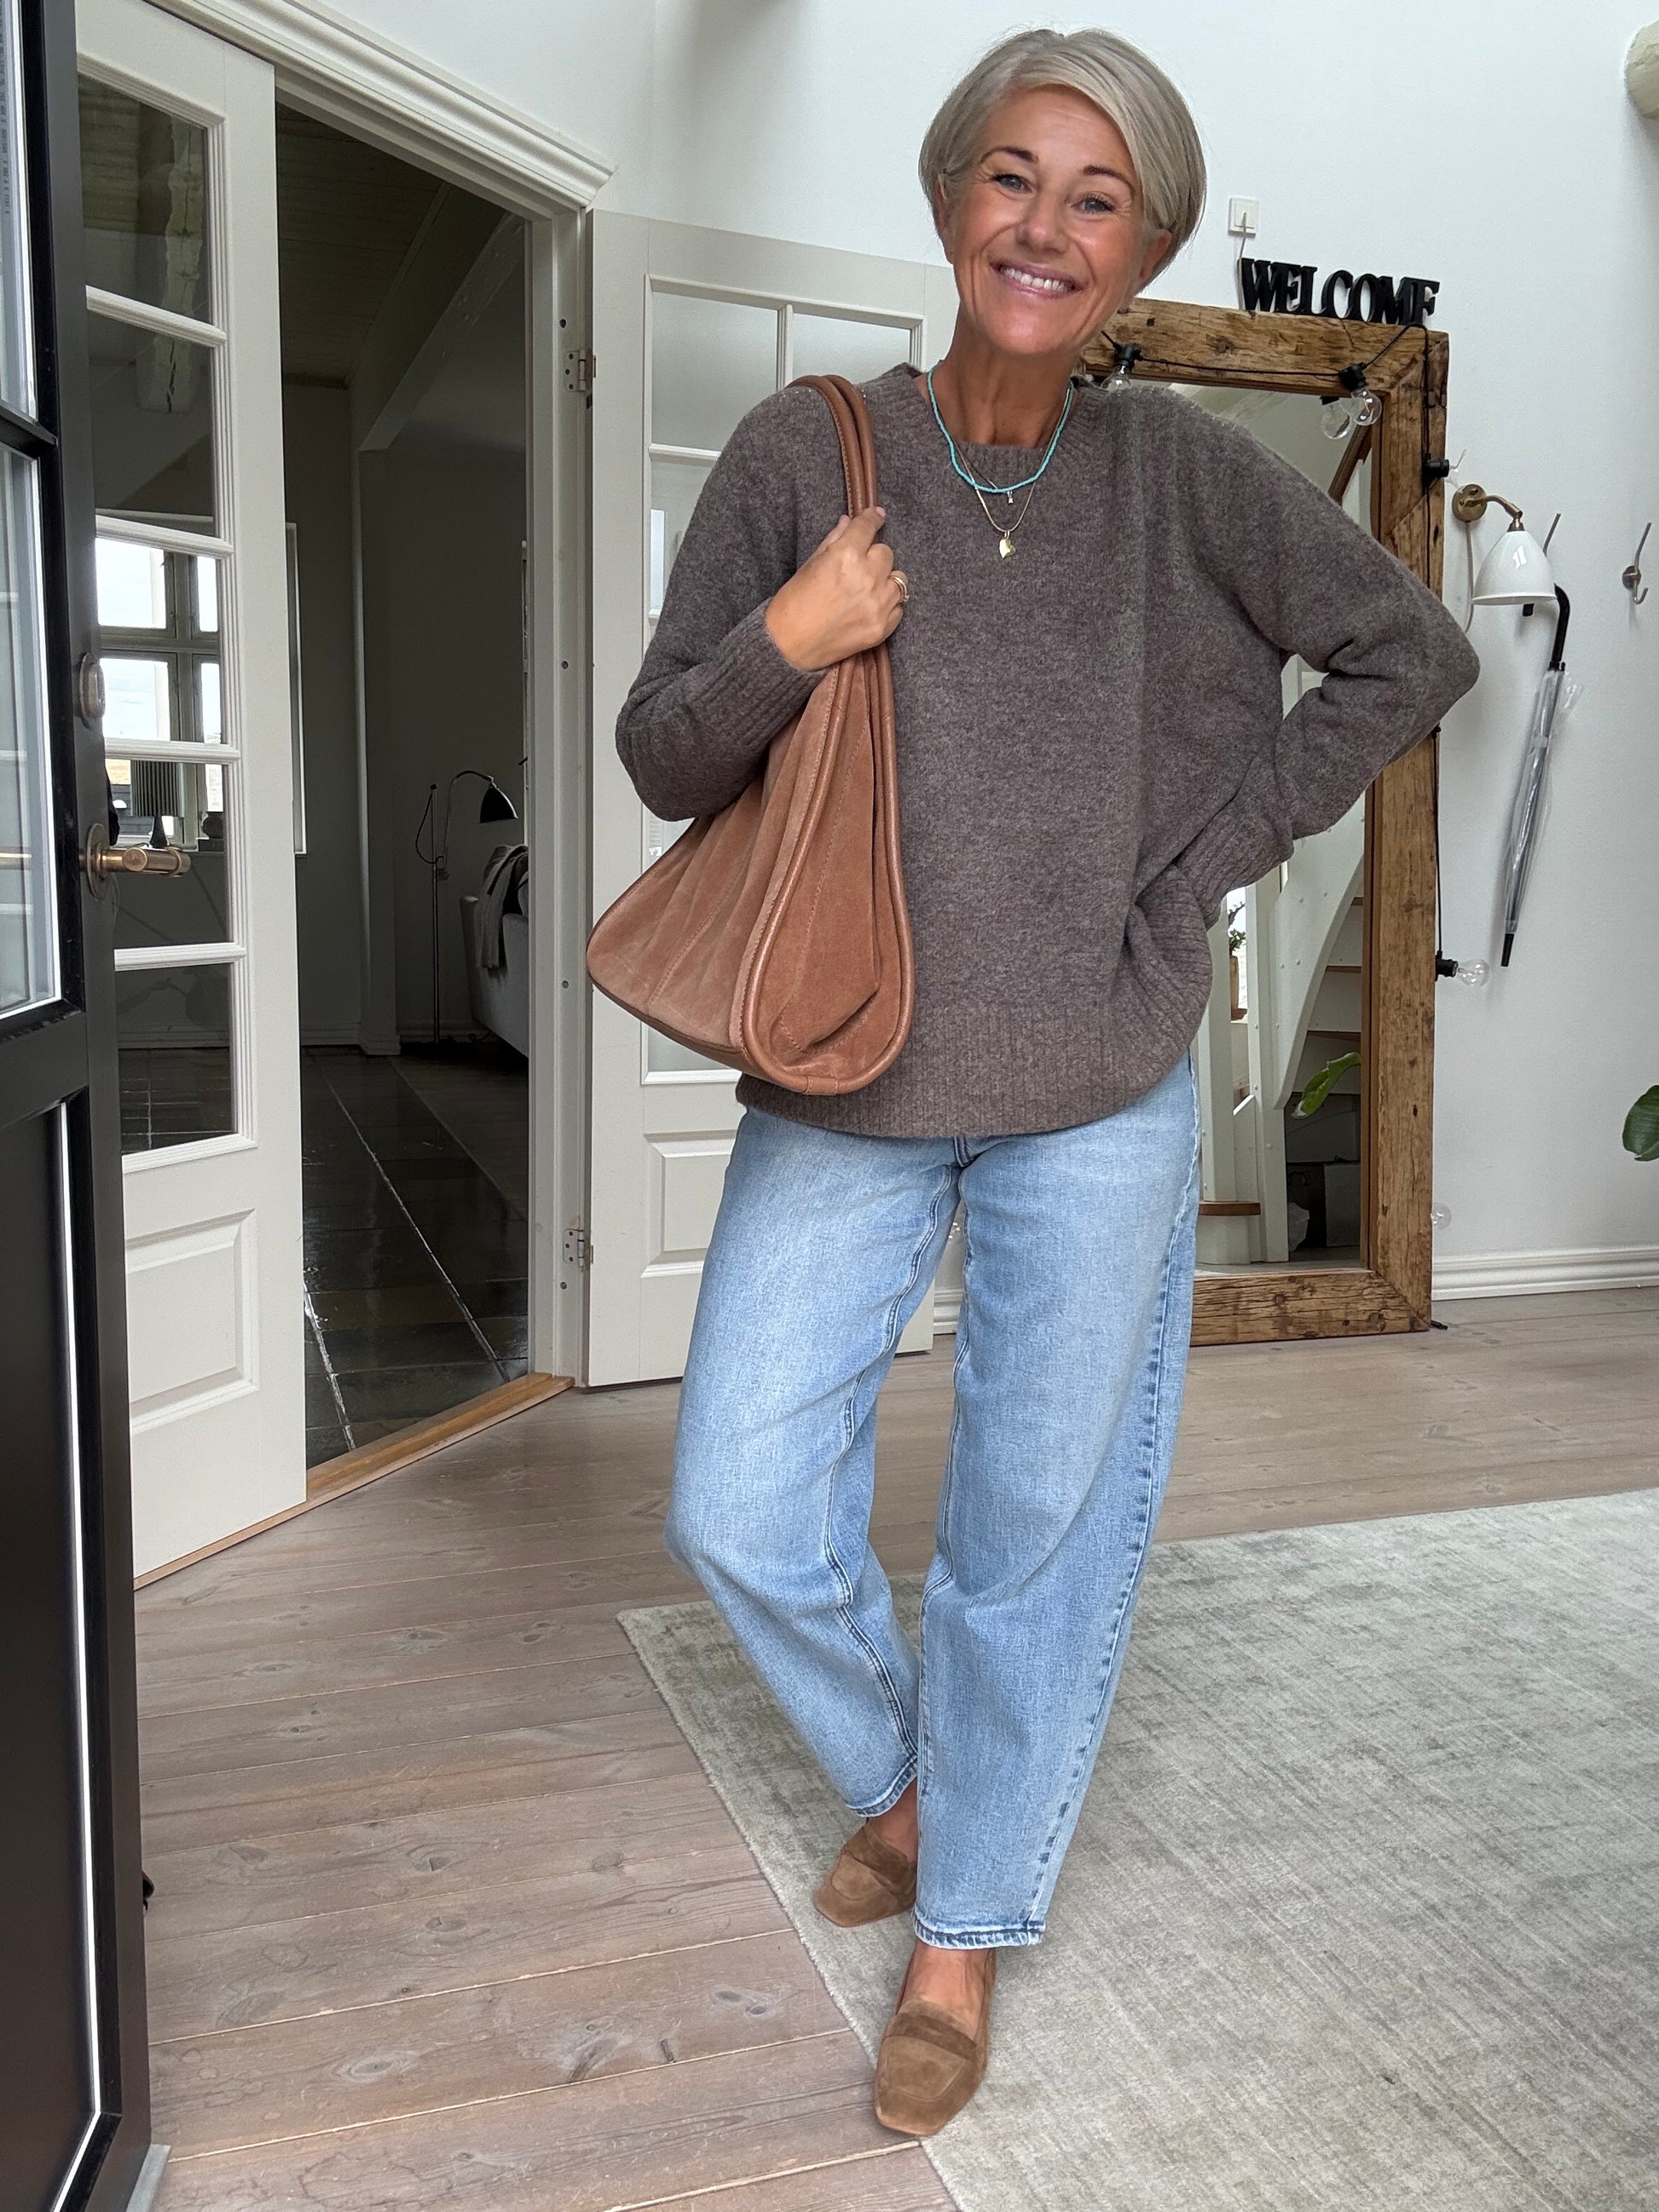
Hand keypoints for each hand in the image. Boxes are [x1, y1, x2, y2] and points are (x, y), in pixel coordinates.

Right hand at [765, 506, 906, 672]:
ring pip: (899, 580)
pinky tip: (869, 607)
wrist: (788, 647)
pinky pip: (898, 607)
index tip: (878, 515)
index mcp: (844, 555)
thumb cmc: (792, 604)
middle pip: (886, 553)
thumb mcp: (809, 565)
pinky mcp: (882, 627)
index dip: (873, 518)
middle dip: (873, 556)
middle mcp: (866, 577)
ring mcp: (877, 604)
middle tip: (859, 567)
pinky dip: (888, 604)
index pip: (867, 527)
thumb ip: (834, 541)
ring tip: (866, 589)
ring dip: (885, 580)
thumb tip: (849, 522)